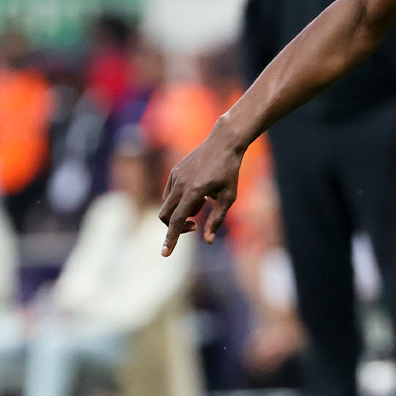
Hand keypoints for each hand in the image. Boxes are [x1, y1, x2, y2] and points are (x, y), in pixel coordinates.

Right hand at [158, 129, 244, 255]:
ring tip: (203, 203)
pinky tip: (198, 194)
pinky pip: (170, 193)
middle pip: (165, 215)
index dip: (171, 239)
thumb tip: (208, 241)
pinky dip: (179, 200)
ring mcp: (175, 176)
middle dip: (176, 226)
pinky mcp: (174, 171)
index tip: (165, 254)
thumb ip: (217, 220)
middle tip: (196, 225)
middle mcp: (180, 184)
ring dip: (181, 211)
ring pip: (167, 204)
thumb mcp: (229, 197)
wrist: (224, 142)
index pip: (177, 221)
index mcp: (194, 191)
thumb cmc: (230, 171)